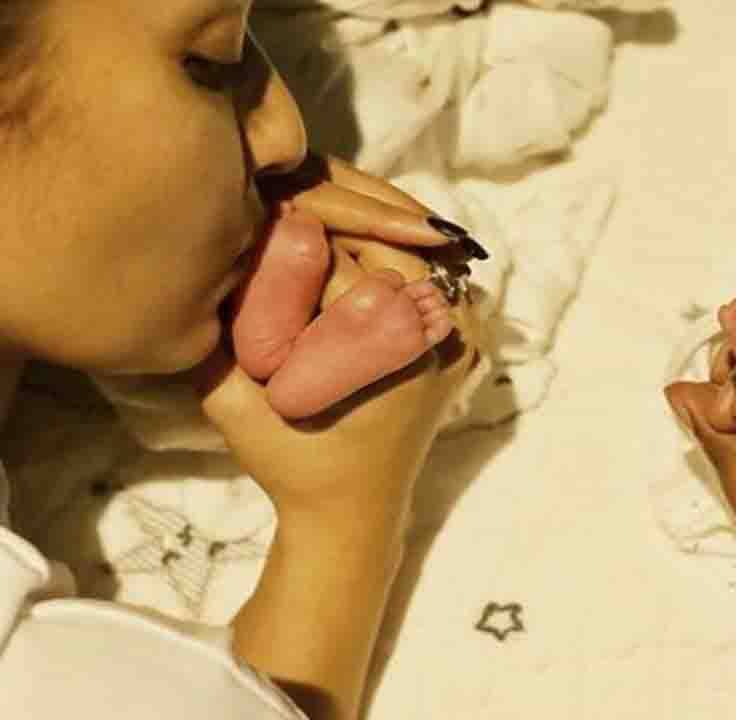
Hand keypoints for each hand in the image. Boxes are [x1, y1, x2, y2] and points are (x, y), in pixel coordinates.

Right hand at [191, 154, 479, 520]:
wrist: (354, 510)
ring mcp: (461, 337)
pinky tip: (353, 247)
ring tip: (314, 218)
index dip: (293, 230)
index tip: (260, 208)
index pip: (339, 258)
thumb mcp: (236, 409)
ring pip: (411, 250)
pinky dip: (393, 256)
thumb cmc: (293, 463)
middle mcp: (439, 338)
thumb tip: (203, 263)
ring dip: (364, 232)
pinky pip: (430, 276)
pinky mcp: (462, 340)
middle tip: (286, 198)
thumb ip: (214, 341)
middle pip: (383, 242)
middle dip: (332, 220)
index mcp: (391, 350)